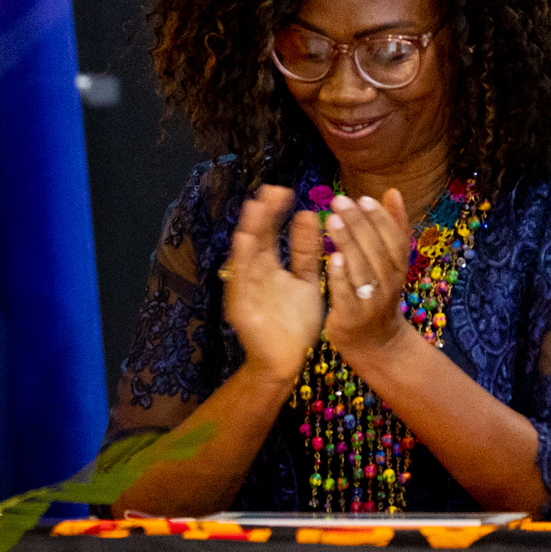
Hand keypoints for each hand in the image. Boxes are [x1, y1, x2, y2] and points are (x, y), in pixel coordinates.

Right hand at [223, 185, 323, 385]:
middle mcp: (255, 274)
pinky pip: (241, 279)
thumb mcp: (306, 281)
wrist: (286, 362)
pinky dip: (243, 259)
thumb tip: (310, 216)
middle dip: (263, 214)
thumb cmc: (296, 325)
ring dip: (250, 230)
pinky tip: (247, 240)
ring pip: (246, 254)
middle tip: (272, 190)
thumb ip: (306, 252)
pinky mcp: (241, 305)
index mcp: (270, 268)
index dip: (275, 213)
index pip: (272, 234)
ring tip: (256, 206)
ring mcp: (246, 289)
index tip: (284, 191)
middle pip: (257, 238)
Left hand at [322, 189, 416, 360]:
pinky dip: (342, 276)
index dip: (382, 218)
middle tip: (339, 200)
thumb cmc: (378, 294)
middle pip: (377, 249)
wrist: (376, 343)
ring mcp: (372, 300)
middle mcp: (390, 283)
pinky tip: (331, 258)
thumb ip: (393, 228)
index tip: (363, 197)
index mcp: (399, 267)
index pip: (395, 239)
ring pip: (362, 268)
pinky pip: (348, 294)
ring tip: (333, 220)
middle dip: (359, 223)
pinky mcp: (353, 316)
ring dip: (349, 243)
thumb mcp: (390, 263)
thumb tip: (393, 191)